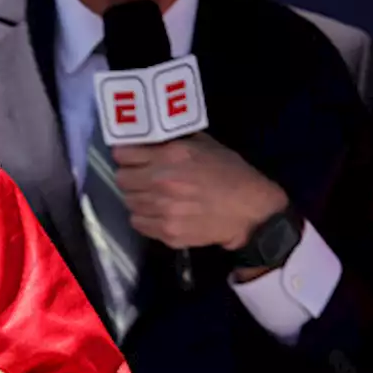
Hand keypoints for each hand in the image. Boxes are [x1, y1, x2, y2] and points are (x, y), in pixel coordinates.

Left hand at [112, 133, 288, 249]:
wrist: (252, 211)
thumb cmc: (230, 174)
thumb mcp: (205, 145)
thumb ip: (173, 142)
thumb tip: (147, 140)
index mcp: (171, 155)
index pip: (123, 154)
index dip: (125, 156)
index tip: (130, 159)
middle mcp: (162, 181)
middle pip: (121, 179)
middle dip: (130, 177)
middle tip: (142, 179)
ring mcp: (162, 209)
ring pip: (128, 202)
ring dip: (138, 198)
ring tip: (155, 197)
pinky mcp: (166, 232)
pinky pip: (138, 222)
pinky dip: (145, 218)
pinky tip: (160, 213)